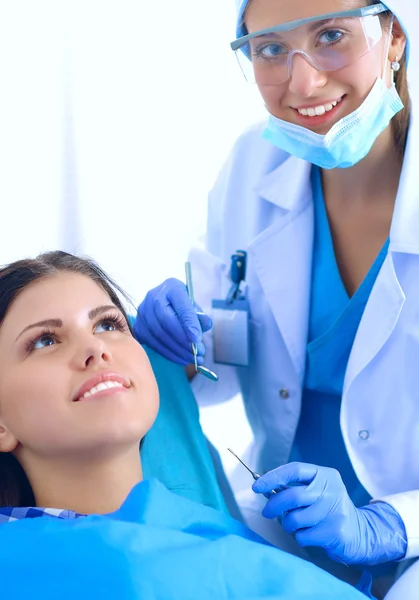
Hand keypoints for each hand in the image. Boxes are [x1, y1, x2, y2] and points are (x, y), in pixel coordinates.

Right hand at [134, 278, 212, 364]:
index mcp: (172, 287)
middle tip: (197, 353)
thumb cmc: (182, 305)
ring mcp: (142, 312)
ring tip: (191, 358)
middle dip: (183, 340)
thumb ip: (200, 316)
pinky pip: (152, 342)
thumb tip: (205, 325)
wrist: (163, 303)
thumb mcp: (194, 306)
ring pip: (158, 334)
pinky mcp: (138, 326)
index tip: (198, 339)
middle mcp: (153, 297)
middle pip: (166, 321)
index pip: (181, 305)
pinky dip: (167, 353)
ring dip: (177, 350)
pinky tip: (180, 358)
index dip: (189, 323)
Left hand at [253, 462, 406, 565]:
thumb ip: (292, 488)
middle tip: (267, 513)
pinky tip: (312, 534)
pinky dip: (301, 537)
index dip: (273, 477)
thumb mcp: (314, 492)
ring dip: (289, 525)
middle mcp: (331, 489)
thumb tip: (264, 488)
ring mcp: (335, 510)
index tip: (256, 486)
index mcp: (324, 475)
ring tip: (299, 524)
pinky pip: (303, 535)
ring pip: (295, 518)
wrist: (360, 532)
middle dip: (274, 506)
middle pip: (291, 496)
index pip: (294, 469)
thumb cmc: (328, 510)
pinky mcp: (335, 530)